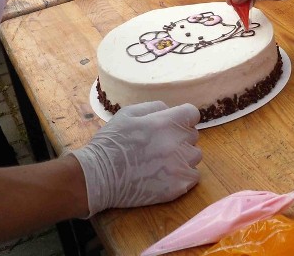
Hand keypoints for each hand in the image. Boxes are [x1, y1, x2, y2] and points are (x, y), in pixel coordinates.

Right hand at [70, 101, 201, 215]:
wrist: (98, 177)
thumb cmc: (111, 142)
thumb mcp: (128, 113)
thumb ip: (155, 107)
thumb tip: (171, 110)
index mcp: (166, 122)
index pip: (192, 114)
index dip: (182, 119)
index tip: (172, 126)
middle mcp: (177, 143)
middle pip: (193, 135)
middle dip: (180, 137)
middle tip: (161, 145)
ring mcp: (179, 166)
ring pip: (195, 156)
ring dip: (183, 156)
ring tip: (163, 161)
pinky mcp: (178, 187)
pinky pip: (193, 177)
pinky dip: (183, 175)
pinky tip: (165, 175)